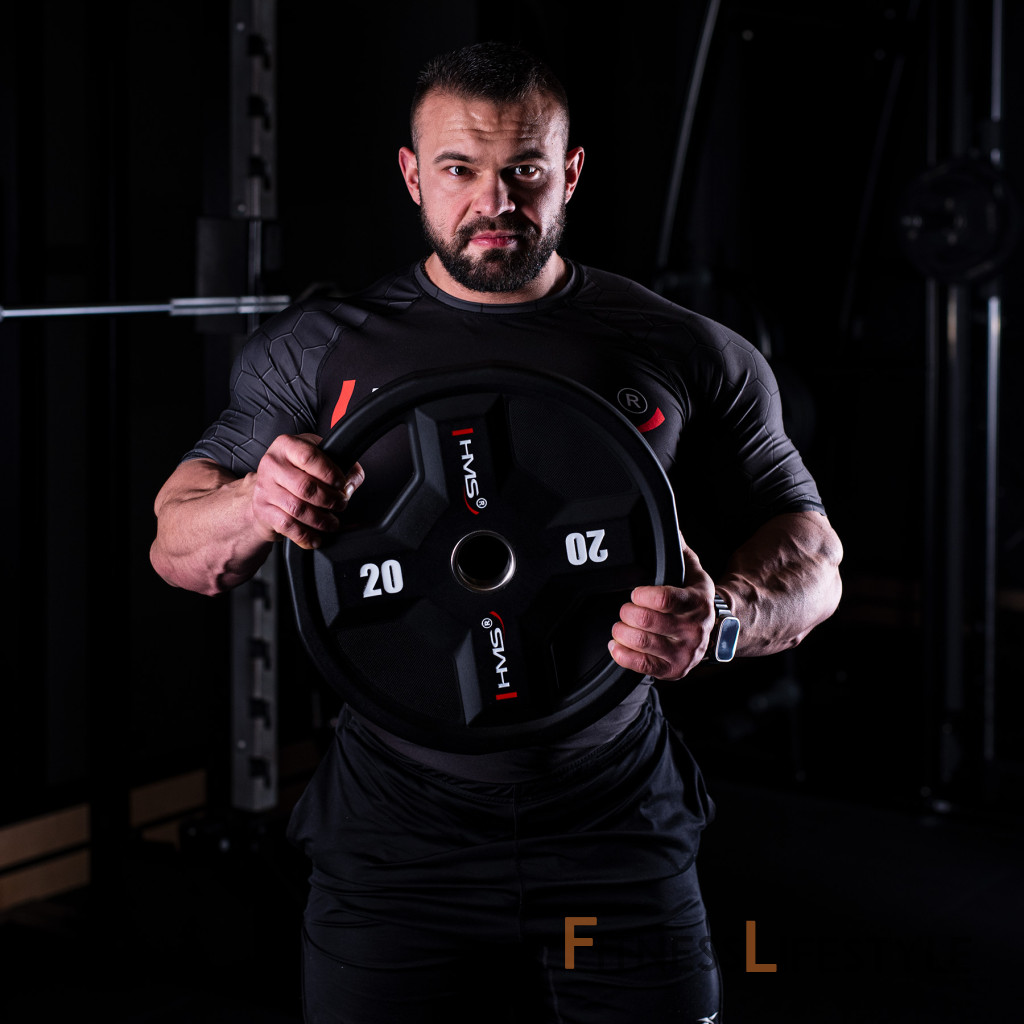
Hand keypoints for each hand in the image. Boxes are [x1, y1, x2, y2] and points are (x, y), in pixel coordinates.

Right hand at [250, 433, 363, 548]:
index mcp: (286, 446)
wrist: (265, 490)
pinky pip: (288, 526)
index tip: (341, 483)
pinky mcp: (263, 511)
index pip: (309, 457)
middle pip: (306, 487)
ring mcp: (265, 489)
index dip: (330, 473)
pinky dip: (306, 535)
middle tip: (340, 504)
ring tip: (332, 522)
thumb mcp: (318, 458)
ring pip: (298, 509)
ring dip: (321, 520)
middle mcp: (272, 465)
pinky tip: (316, 537)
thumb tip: (350, 485)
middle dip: (330, 500)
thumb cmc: (296, 472)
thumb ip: (343, 465)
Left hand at [608, 544, 715, 679]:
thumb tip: (668, 525)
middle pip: (646, 621)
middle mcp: (693, 629)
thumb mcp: (693, 571)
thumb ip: (678, 549)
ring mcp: (684, 652)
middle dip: (627, 612)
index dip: (642, 594)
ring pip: (641, 643)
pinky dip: (622, 655)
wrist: (720, 631)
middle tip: (625, 608)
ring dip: (621, 632)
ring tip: (620, 625)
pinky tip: (617, 645)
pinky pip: (642, 666)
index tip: (635, 591)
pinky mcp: (674, 670)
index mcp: (697, 602)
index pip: (665, 598)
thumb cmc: (696, 599)